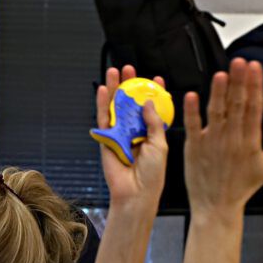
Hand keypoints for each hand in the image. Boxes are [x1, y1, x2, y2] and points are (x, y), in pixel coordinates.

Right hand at [98, 65, 169, 212]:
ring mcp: (120, 135)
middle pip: (131, 103)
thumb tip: (148, 101)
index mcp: (150, 132)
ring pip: (116, 107)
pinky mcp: (107, 140)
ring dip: (114, 89)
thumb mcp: (160, 144)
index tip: (157, 79)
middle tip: (130, 68)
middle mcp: (134, 131)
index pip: (152, 108)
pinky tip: (103, 89)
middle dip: (130, 85)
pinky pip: (104, 119)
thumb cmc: (152, 174)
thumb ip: (153, 122)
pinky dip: (102, 104)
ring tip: (115, 71)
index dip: (154, 93)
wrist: (136, 194)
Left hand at [181, 58, 262, 218]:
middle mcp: (232, 139)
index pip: (254, 106)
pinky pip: (193, 126)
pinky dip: (192, 111)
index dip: (255, 84)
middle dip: (239, 81)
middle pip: (237, 104)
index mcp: (250, 141)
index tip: (255, 66)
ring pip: (216, 112)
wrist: (217, 207)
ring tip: (222, 74)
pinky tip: (192, 95)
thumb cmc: (241, 187)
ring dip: (219, 92)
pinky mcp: (194, 148)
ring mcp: (212, 143)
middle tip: (240, 62)